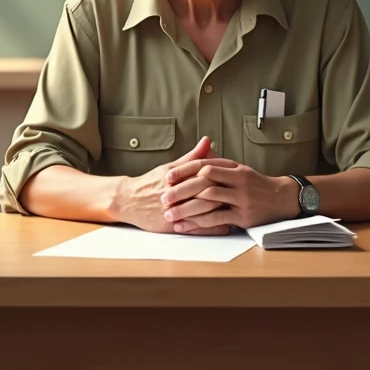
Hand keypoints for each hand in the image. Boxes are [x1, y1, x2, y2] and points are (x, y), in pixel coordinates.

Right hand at [113, 136, 231, 235]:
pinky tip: (225, 226)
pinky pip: (195, 228)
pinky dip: (211, 228)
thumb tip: (208, 141)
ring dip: (221, 211)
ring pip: (201, 211)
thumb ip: (192, 157)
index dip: (222, 175)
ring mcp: (174, 210)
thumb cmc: (150, 183)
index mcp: (177, 177)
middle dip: (224, 193)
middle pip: (204, 192)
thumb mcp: (170, 167)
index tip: (237, 175)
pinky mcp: (171, 225)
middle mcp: (175, 193)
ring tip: (237, 209)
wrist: (127, 200)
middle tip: (242, 193)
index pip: (203, 174)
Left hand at [162, 159, 299, 232]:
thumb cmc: (256, 184)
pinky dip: (199, 223)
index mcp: (235, 167)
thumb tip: (200, 150)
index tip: (167, 177)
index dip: (184, 170)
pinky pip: (217, 219)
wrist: (281, 198)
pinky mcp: (244, 217)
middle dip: (181, 190)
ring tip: (170, 215)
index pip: (204, 164)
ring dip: (186, 208)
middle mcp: (238, 180)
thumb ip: (219, 162)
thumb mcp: (239, 169)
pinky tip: (186, 226)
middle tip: (164, 198)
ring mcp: (242, 198)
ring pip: (209, 200)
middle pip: (204, 181)